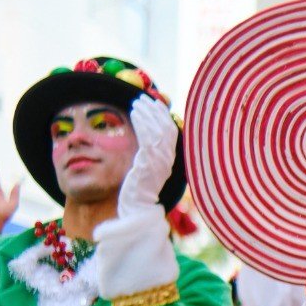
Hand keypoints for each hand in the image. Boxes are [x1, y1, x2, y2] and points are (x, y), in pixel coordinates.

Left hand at [117, 96, 177, 216]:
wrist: (137, 207)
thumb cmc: (138, 190)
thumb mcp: (147, 168)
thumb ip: (150, 154)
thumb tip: (146, 141)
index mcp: (170, 158)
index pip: (171, 131)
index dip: (164, 115)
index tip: (155, 103)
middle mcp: (168, 157)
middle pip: (166, 126)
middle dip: (154, 110)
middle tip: (142, 98)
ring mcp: (160, 159)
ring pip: (157, 129)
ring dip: (146, 113)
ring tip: (136, 102)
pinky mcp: (150, 161)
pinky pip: (148, 136)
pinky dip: (142, 122)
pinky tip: (134, 113)